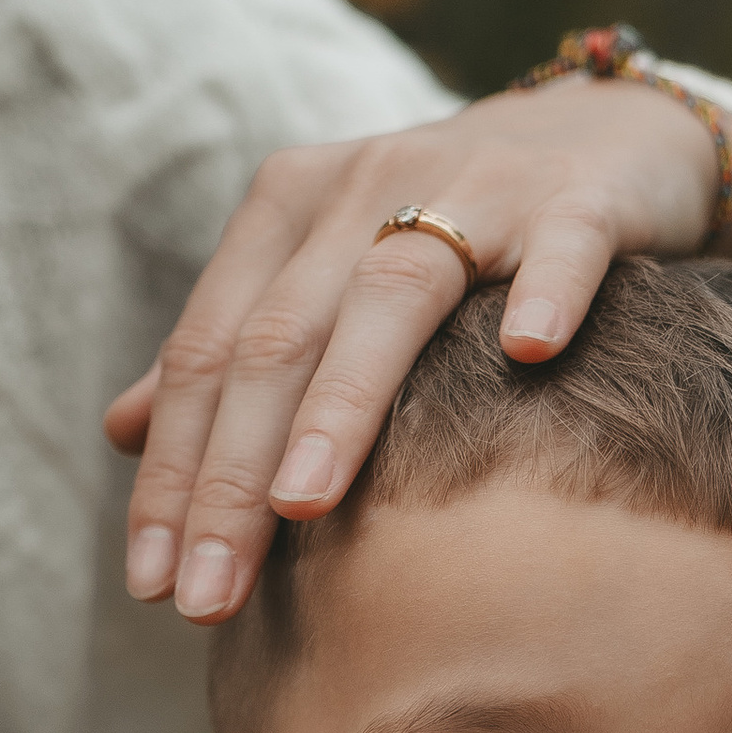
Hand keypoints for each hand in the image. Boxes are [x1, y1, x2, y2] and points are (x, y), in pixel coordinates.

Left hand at [106, 71, 731, 622]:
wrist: (609, 134)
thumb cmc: (458, 231)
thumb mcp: (331, 273)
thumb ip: (235, 348)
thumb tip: (122, 431)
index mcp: (292, 207)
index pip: (209, 351)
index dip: (174, 469)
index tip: (152, 582)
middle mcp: (368, 186)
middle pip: (280, 339)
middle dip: (231, 476)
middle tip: (205, 598)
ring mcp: (476, 187)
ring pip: (392, 296)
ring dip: (343, 403)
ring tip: (300, 508)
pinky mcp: (581, 195)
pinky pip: (561, 244)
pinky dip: (543, 292)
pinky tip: (526, 354)